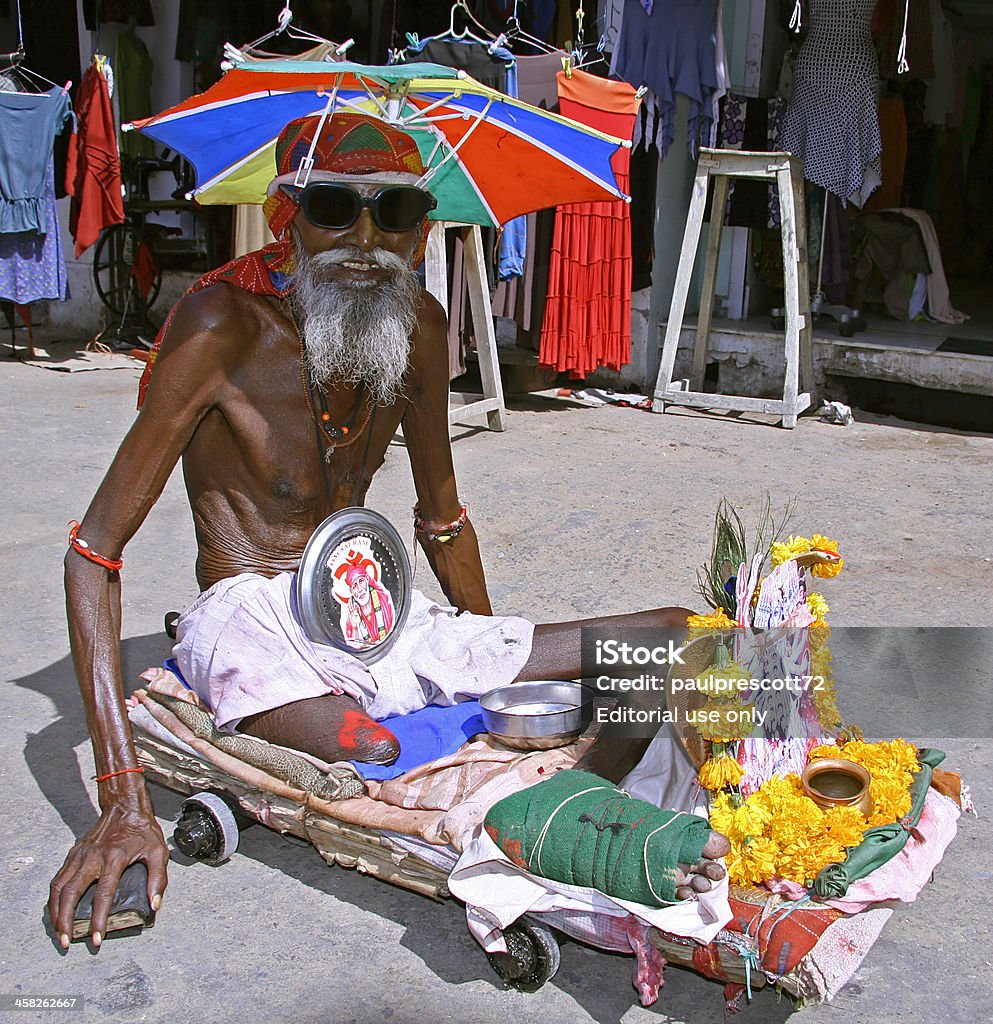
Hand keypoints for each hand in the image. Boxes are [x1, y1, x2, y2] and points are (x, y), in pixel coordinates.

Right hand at [48, 801, 168, 949]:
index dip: (99, 920)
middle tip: (66, 942)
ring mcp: (80, 855)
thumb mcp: (158, 851)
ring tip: (58, 931)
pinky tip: (56, 910)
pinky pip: (58, 878)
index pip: (103, 895)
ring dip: (56, 912)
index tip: (97, 939)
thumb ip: (158, 878)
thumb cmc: (143, 830)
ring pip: (59, 887)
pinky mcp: (73, 854)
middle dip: (66, 921)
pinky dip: (54, 897)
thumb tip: (154, 905)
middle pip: (71, 893)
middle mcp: (92, 858)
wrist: (126, 807)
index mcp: (114, 858)